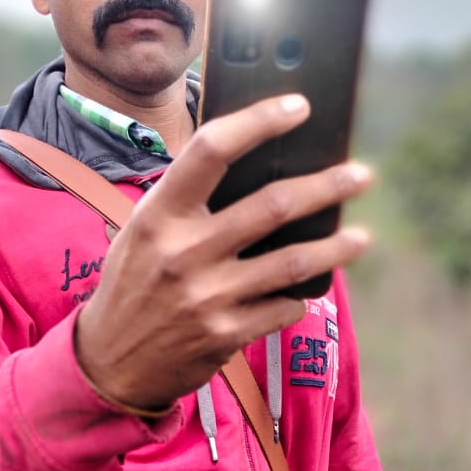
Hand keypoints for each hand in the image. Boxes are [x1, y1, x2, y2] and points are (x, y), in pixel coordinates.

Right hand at [74, 94, 371, 410]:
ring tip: (361, 237)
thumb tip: (257, 163)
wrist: (109, 363)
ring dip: (335, 247)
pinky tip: (304, 291)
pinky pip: (282, 307)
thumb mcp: (144, 231)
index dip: (260, 121)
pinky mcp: (224, 334)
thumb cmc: (134, 283)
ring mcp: (206, 296)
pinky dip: (299, 298)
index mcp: (159, 214)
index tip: (299, 107)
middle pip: (272, 206)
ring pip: (291, 262)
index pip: (212, 150)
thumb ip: (188, 201)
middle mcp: (183, 251)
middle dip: (327, 187)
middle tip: (361, 175)